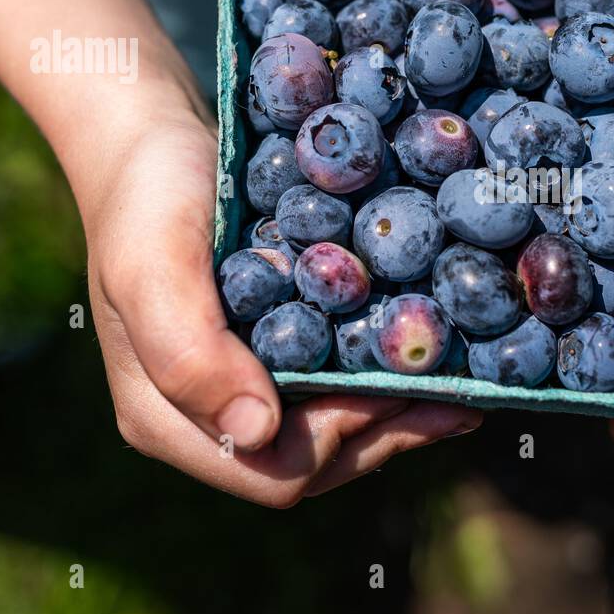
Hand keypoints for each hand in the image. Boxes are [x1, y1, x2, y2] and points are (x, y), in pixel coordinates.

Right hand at [86, 109, 480, 505]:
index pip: (273, 471)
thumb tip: (256, 433)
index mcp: (168, 418)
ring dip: (399, 415)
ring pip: (335, 434)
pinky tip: (434, 356)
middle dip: (388, 434)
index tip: (389, 386)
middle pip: (314, 465)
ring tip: (466, 389)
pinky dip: (386, 378)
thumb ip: (189, 354)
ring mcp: (246, 386)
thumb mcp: (153, 266)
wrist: (155, 142)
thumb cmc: (147, 200)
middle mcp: (210, 418)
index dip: (341, 439)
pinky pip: (337, 386)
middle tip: (459, 396)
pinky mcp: (277, 352)